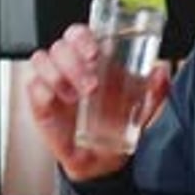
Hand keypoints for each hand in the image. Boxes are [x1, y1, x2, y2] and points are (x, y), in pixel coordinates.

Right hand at [27, 24, 170, 180]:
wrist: (101, 160)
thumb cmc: (118, 124)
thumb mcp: (142, 108)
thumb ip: (155, 91)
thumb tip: (161, 73)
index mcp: (93, 60)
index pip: (79, 34)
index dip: (83, 38)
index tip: (96, 53)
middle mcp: (70, 67)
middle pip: (60, 46)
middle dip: (74, 62)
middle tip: (90, 85)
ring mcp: (53, 83)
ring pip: (41, 60)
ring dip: (57, 75)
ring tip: (75, 97)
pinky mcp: (41, 103)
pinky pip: (32, 86)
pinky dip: (43, 91)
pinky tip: (57, 102)